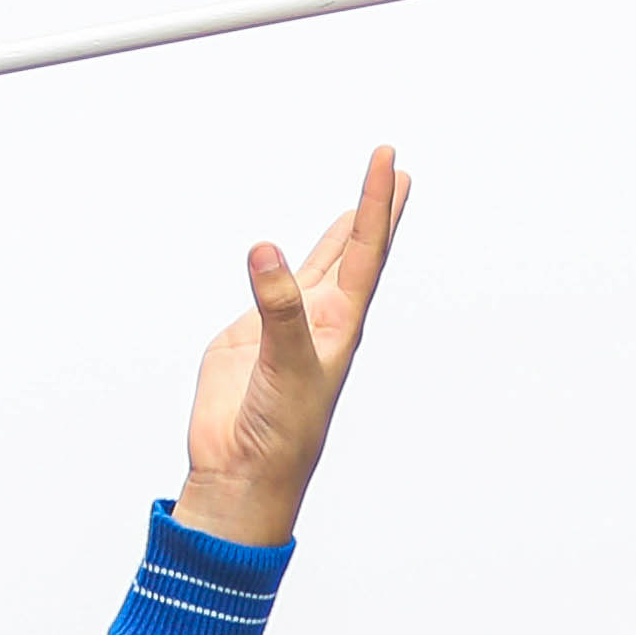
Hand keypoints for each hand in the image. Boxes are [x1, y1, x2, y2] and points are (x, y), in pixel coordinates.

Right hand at [178, 147, 408, 551]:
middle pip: (357, 252)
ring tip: (361, 201)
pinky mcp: (250, 335)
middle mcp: (320, 320)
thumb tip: (266, 250)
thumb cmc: (281, 434)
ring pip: (321, 266)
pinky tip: (282, 251)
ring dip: (342, 233)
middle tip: (393, 168)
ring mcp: (286, 326)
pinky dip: (279, 262)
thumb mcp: (287, 365)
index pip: (367, 252)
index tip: (388, 162)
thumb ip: (278, 307)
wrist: (243, 472)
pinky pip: (270, 286)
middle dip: (374, 210)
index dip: (376, 204)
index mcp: (341, 325)